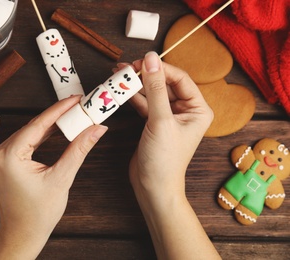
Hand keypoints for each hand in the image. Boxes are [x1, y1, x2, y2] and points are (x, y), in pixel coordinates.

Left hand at [0, 95, 107, 258]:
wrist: (22, 233)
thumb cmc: (38, 213)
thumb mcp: (62, 178)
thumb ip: (79, 150)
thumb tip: (96, 129)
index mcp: (10, 156)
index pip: (39, 124)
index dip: (60, 109)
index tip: (76, 99)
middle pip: (34, 126)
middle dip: (57, 116)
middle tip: (79, 106)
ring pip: (30, 132)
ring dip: (50, 125)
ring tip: (71, 115)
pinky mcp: (4, 160)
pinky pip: (25, 141)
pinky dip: (41, 135)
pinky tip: (56, 129)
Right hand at [128, 52, 212, 197]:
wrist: (153, 187)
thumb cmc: (164, 159)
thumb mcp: (160, 120)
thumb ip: (155, 88)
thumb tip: (151, 58)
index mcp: (198, 109)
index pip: (179, 78)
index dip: (160, 68)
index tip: (140, 61)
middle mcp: (186, 111)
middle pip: (164, 84)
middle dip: (145, 75)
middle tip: (126, 67)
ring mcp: (169, 117)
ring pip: (152, 93)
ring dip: (137, 85)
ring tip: (119, 75)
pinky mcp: (154, 123)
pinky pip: (145, 104)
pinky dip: (133, 97)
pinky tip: (122, 90)